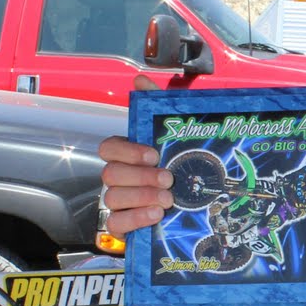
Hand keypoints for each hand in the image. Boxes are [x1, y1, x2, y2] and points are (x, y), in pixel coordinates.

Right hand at [98, 76, 170, 235]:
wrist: (197, 206)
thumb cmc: (178, 165)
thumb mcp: (173, 135)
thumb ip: (157, 105)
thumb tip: (140, 79)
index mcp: (127, 155)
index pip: (109, 147)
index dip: (128, 150)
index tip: (154, 154)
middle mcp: (118, 177)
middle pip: (110, 174)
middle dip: (140, 176)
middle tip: (168, 179)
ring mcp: (118, 202)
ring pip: (112, 198)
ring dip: (141, 197)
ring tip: (167, 200)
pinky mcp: (123, 226)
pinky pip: (116, 224)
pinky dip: (135, 219)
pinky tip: (156, 215)